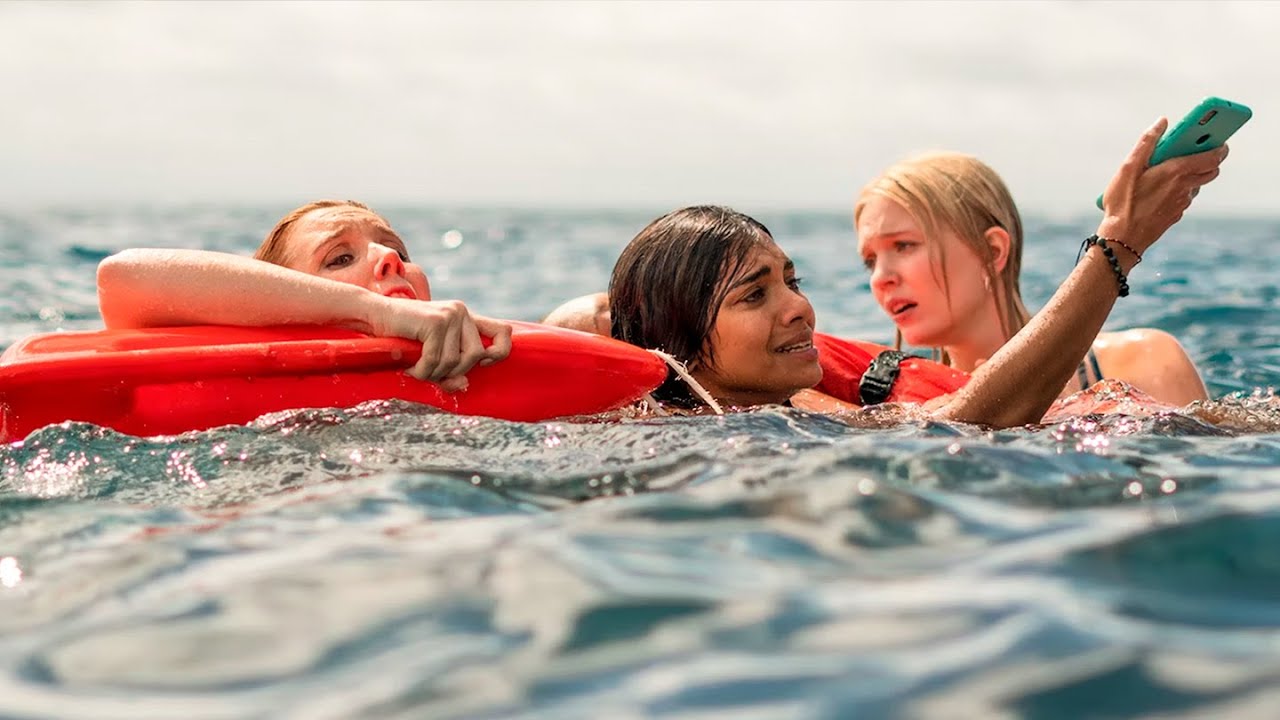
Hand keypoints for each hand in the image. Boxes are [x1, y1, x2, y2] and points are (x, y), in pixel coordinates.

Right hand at [372, 298, 512, 390]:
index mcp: (466, 317)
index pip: (504, 332)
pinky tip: (409, 366)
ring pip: (454, 362)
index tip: (483, 363)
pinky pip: (435, 360)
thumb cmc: (402, 338)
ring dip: (433, 373)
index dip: (500, 352)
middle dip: (453, 372)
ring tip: (415, 367)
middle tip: (430, 372)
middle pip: (475, 356)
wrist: (373, 316)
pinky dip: (421, 371)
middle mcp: (462, 312)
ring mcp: (450, 315)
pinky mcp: (435, 322)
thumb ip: (451, 371)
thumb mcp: (431, 357)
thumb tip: (464, 384)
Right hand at [1097, 118, 1227, 254]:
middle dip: (1210, 159)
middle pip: (1211, 171)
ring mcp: (1182, 203)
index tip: (1219, 137)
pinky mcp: (1175, 215)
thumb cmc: (1123, 202)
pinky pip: (1184, 198)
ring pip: (1196, 185)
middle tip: (1199, 150)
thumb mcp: (1128, 167)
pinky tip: (1161, 190)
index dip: (1220, 146)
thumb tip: (1161, 122)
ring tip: (1173, 170)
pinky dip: (1180, 190)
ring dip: (1192, 175)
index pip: (1213, 157)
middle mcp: (1185, 188)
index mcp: (1176, 172)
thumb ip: (1147, 142)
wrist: (1123, 238)